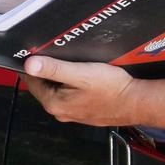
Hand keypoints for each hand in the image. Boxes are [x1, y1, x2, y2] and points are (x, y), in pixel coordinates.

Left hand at [21, 55, 136, 126]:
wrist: (136, 102)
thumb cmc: (110, 88)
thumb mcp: (80, 73)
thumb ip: (54, 68)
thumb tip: (29, 64)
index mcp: (53, 103)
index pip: (31, 81)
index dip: (32, 64)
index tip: (37, 50)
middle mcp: (59, 112)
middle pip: (43, 86)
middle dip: (46, 70)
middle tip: (55, 53)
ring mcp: (71, 113)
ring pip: (56, 90)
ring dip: (59, 76)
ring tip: (70, 62)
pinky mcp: (82, 112)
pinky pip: (69, 95)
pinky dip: (70, 84)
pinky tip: (81, 75)